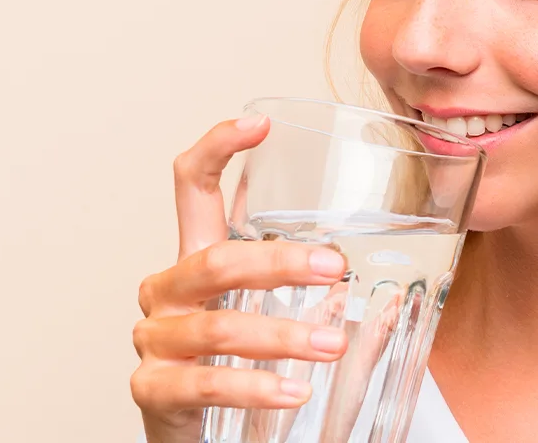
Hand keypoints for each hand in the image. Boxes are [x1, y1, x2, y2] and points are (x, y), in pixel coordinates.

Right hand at [130, 115, 349, 441]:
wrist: (203, 437)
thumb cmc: (241, 364)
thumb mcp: (270, 314)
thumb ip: (304, 288)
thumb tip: (386, 271)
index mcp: (195, 260)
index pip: (191, 187)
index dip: (218, 150)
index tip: (260, 125)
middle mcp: (166, 293)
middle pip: (214, 260)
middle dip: (279, 263)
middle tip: (335, 269)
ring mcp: (154, 342)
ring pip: (217, 327)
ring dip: (282, 337)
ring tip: (332, 346)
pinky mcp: (152, 391)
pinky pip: (205, 384)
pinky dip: (255, 387)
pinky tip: (294, 390)